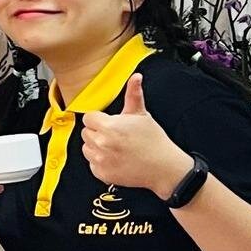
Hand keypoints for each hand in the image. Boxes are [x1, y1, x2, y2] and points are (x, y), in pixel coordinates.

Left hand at [80, 73, 190, 196]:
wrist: (163, 167)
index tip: (110, 122)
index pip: (89, 117)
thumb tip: (136, 77)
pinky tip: (116, 158)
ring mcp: (100, 160)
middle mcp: (102, 143)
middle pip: (86, 132)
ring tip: (116, 147)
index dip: (100, 119)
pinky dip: (100, 161)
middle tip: (116, 135)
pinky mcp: (101, 173)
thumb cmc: (154, 141)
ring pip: (86, 148)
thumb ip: (133, 94)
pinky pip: (92, 163)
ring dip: (97, 146)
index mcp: (109, 126)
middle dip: (98, 132)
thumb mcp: (142, 114)